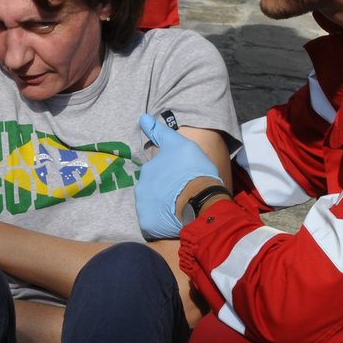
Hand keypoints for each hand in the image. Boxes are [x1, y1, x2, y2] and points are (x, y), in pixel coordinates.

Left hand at [134, 113, 220, 240]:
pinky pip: (154, 222)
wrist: (200, 202)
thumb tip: (142, 118)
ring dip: (163, 204)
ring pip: (152, 204)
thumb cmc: (194, 171)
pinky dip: (162, 221)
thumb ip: (161, 133)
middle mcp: (141, 185)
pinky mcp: (147, 224)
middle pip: (153, 187)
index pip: (155, 170)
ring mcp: (143, 205)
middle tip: (183, 192)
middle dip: (164, 189)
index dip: (168, 173)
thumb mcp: (180, 145)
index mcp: (150, 168)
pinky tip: (176, 219)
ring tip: (182, 206)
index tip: (179, 179)